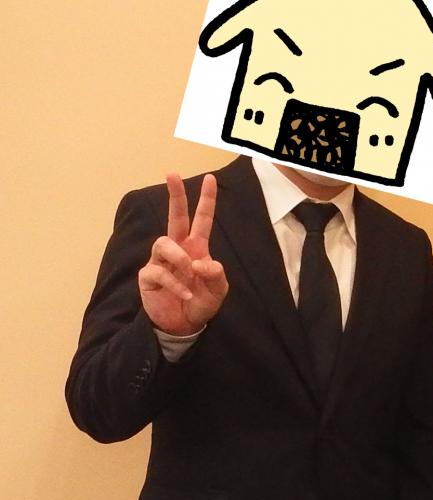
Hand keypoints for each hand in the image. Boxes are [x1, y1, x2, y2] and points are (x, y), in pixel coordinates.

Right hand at [138, 173, 228, 335]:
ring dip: (179, 258)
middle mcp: (178, 249)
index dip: (206, 200)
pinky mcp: (148, 276)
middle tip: (172, 174)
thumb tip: (199, 261)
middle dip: (175, 195)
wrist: (184, 325)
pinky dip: (176, 284)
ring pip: (163, 243)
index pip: (202, 219)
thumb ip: (216, 274)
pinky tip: (186, 295)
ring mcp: (160, 261)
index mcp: (196, 247)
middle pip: (174, 217)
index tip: (210, 178)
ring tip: (189, 273)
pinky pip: (159, 272)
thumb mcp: (218, 290)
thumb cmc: (201, 302)